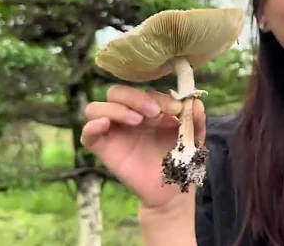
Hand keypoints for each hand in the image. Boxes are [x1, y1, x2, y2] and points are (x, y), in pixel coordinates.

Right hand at [80, 85, 205, 211]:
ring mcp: (114, 132)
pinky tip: (106, 125)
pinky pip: (87, 134)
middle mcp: (128, 117)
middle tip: (154, 113)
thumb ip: (196, 121)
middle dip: (135, 97)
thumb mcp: (194, 139)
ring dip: (116, 109)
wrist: (173, 191)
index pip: (144, 91)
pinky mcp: (104, 150)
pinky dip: (92, 126)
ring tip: (137, 121)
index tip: (176, 109)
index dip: (159, 97)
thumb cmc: (182, 161)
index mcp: (148, 110)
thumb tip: (196, 102)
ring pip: (96, 108)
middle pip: (116, 93)